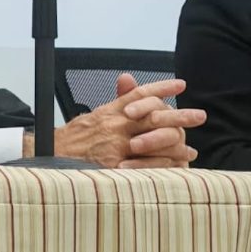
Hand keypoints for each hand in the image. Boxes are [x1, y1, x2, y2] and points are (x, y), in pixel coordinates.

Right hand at [52, 74, 206, 168]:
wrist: (50, 155)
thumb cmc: (74, 138)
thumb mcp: (95, 115)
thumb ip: (116, 102)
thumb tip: (128, 84)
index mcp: (112, 110)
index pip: (140, 94)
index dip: (162, 88)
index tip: (182, 85)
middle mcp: (115, 124)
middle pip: (153, 116)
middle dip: (179, 116)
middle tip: (200, 116)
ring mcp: (115, 145)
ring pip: (152, 140)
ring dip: (175, 145)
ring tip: (191, 151)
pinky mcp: (113, 165)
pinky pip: (142, 165)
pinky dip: (160, 165)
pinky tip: (174, 167)